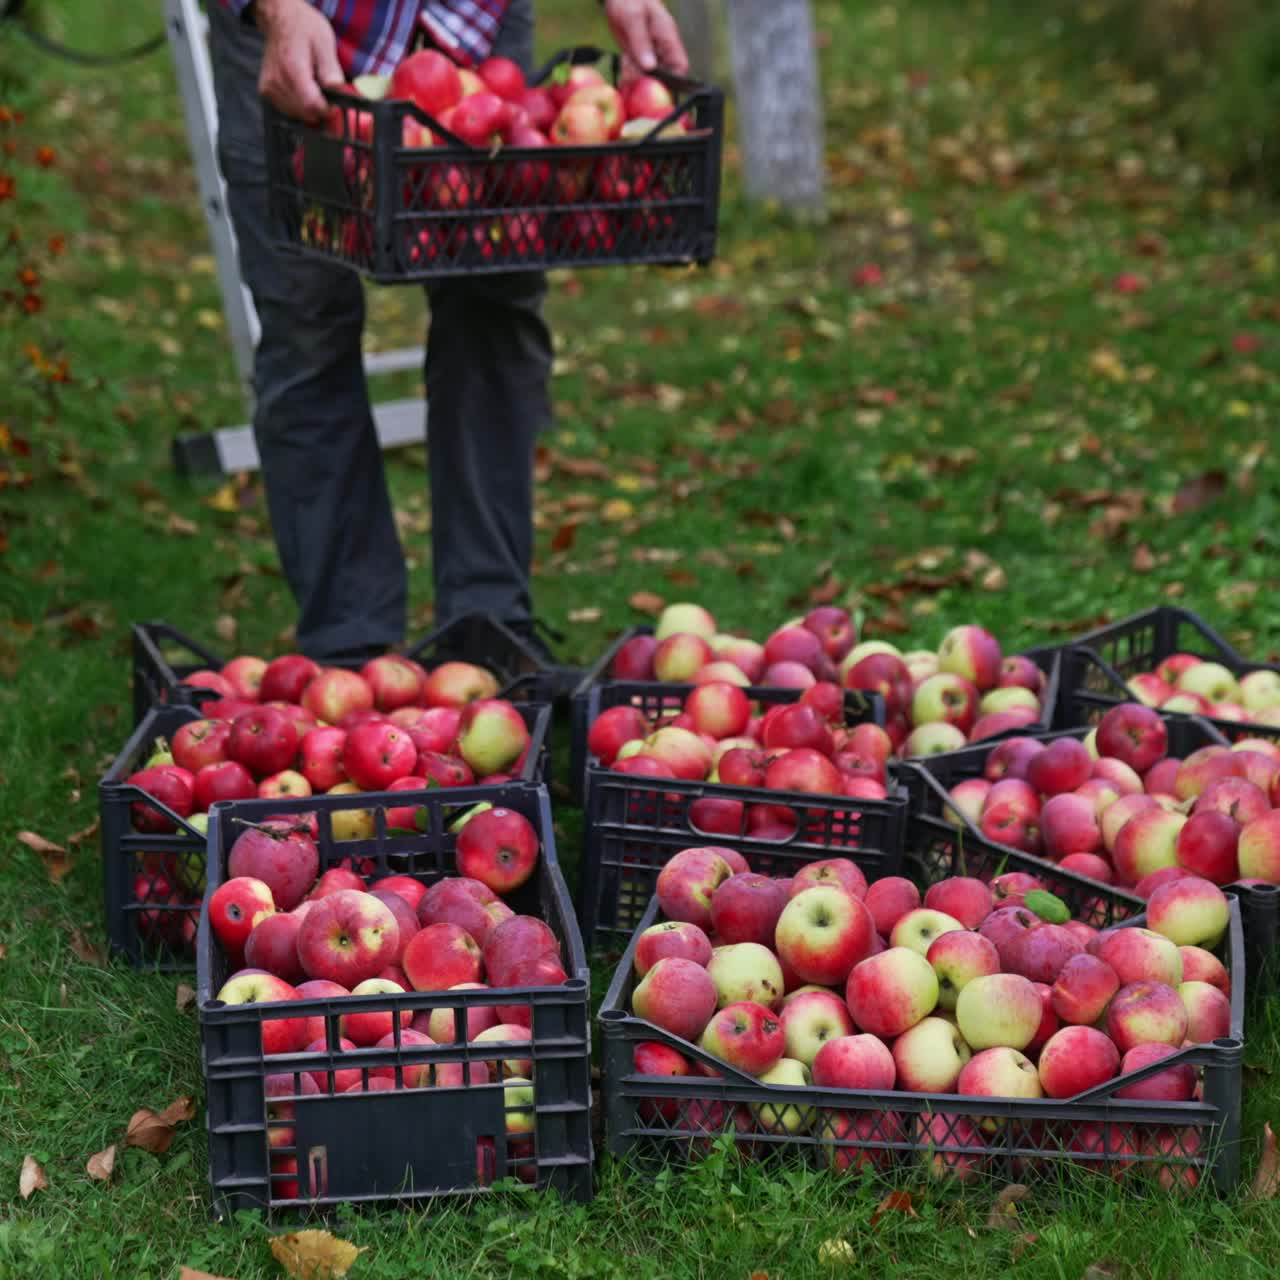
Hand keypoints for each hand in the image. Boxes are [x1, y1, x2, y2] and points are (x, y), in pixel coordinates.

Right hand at [255, 0, 343, 122]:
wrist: (280, 18)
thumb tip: (338, 90)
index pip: (312, 105)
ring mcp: (269, 87)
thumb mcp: (324, 42)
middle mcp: (277, 81)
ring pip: (297, 115)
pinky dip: (299, 107)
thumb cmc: (303, 27)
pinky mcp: (266, 91)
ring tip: (314, 89)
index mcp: (292, 69)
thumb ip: (330, 69)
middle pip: (305, 113)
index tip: (336, 105)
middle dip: (320, 110)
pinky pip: (287, 110)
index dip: (328, 110)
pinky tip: (303, 91)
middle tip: (327, 96)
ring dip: (310, 109)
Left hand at [603, 0, 688, 76]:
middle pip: (663, 77)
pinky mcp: (638, 57)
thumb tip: (650, 67)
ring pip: (647, 77)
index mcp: (668, 39)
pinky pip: (635, 72)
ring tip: (627, 58)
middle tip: (634, 66)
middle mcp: (662, 50)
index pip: (681, 66)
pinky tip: (624, 58)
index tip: (657, 81)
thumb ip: (642, 42)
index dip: (674, 79)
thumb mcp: (634, 18)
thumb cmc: (630, 0)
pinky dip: (628, 70)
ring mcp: (650, 55)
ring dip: (635, 74)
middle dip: (648, 78)